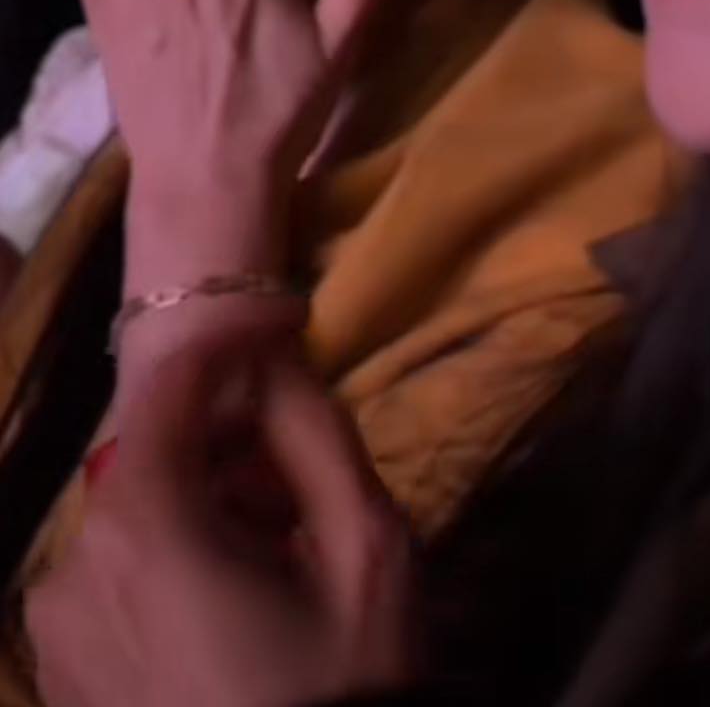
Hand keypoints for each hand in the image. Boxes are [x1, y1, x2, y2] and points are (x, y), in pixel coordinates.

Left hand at [26, 339, 418, 706]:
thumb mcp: (366, 548)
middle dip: (225, 446)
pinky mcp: (60, 680)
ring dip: (201, 508)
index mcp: (140, 526)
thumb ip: (315, 429)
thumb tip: (275, 353)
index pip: (169, 385)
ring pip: (136, 518)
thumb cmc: (340, 687)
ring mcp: (54, 633)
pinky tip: (232, 607)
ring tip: (274, 559)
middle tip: (297, 484)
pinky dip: (170, 565)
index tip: (284, 328)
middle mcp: (72, 567)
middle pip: (152, 455)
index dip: (230, 344)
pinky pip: (114, 580)